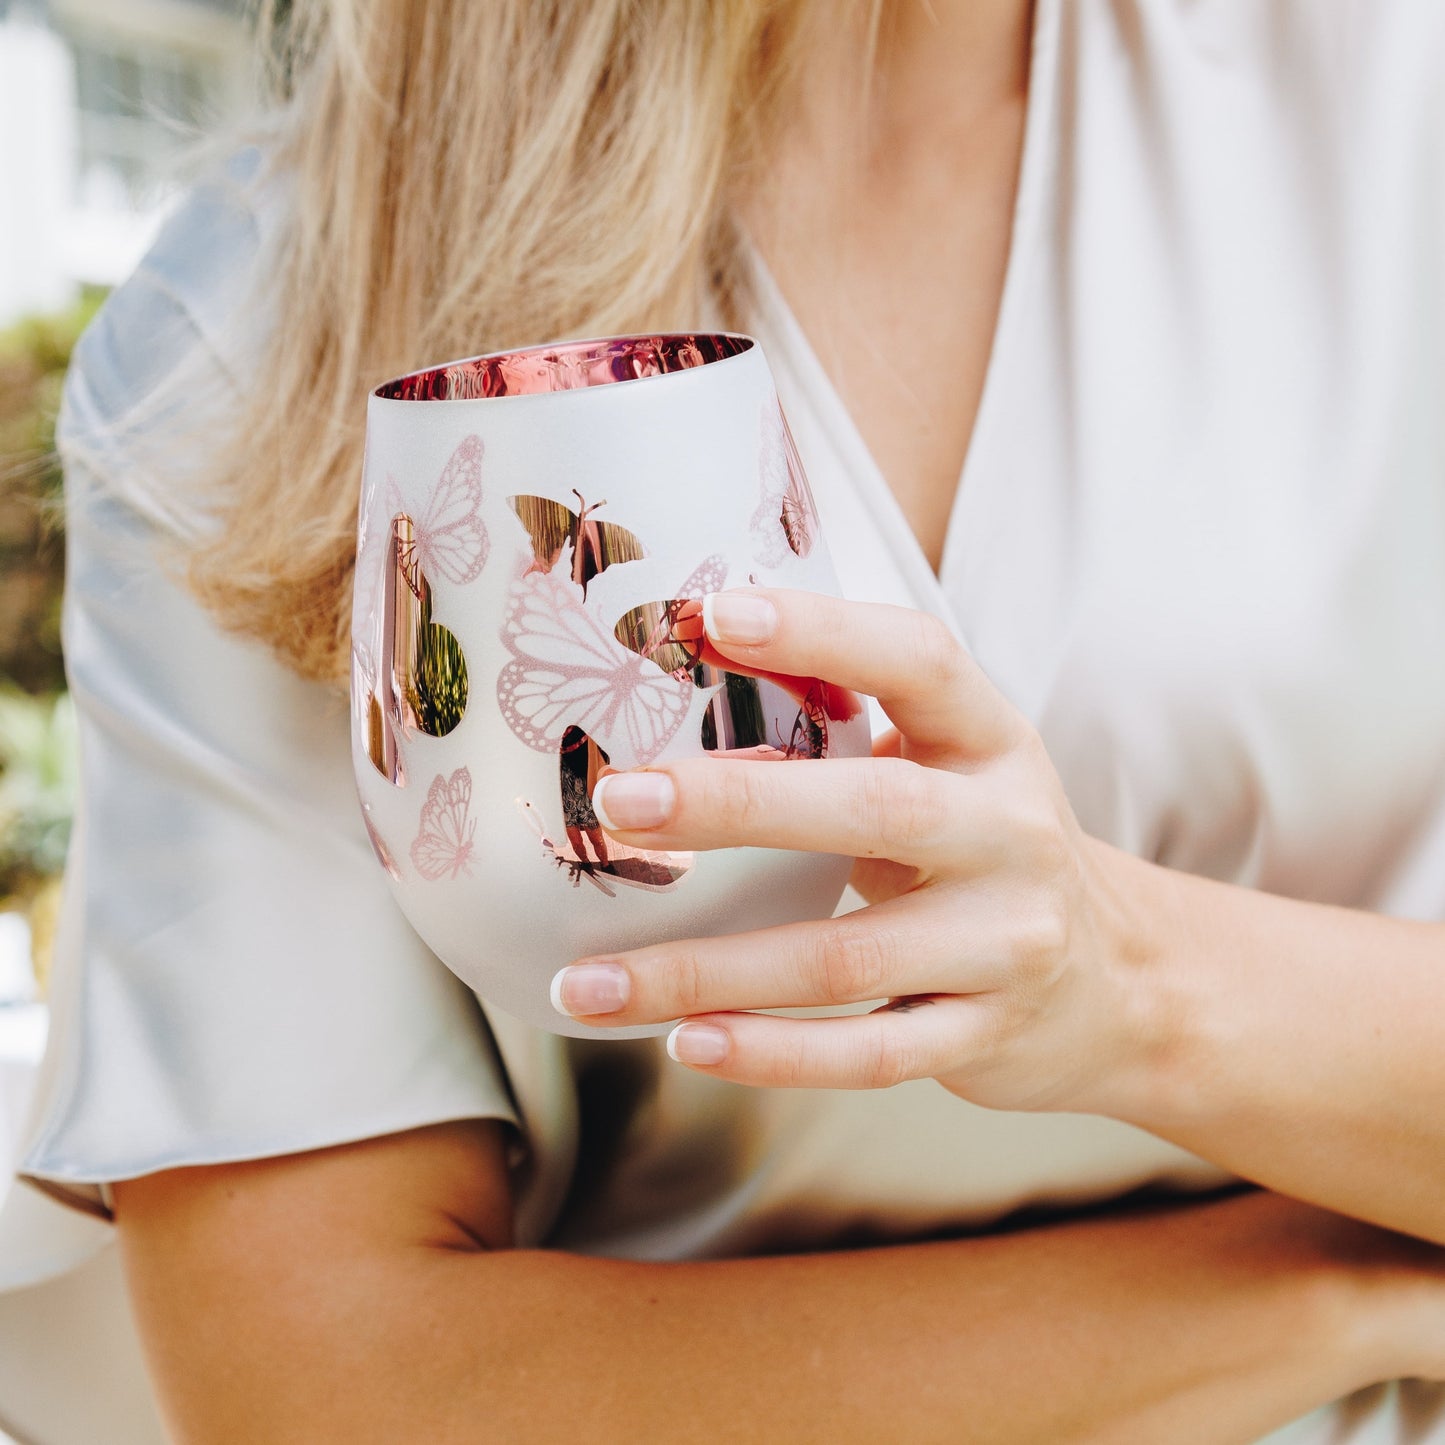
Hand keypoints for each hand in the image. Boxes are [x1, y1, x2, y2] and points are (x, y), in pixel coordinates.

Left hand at [550, 587, 1158, 1112]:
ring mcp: (1007, 944)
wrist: (1122, 981)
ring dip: (705, 970)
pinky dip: (770, 1054)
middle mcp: (1010, 833)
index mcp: (994, 742)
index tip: (711, 615)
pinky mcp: (984, 1035)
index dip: (822, 632)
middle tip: (618, 802)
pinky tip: (685, 1041)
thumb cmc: (988, 850)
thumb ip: (855, 733)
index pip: (920, 661)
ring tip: (588, 983)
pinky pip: (867, 1053)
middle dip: (737, 805)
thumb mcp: (953, 770)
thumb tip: (684, 687)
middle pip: (875, 808)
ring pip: (845, 958)